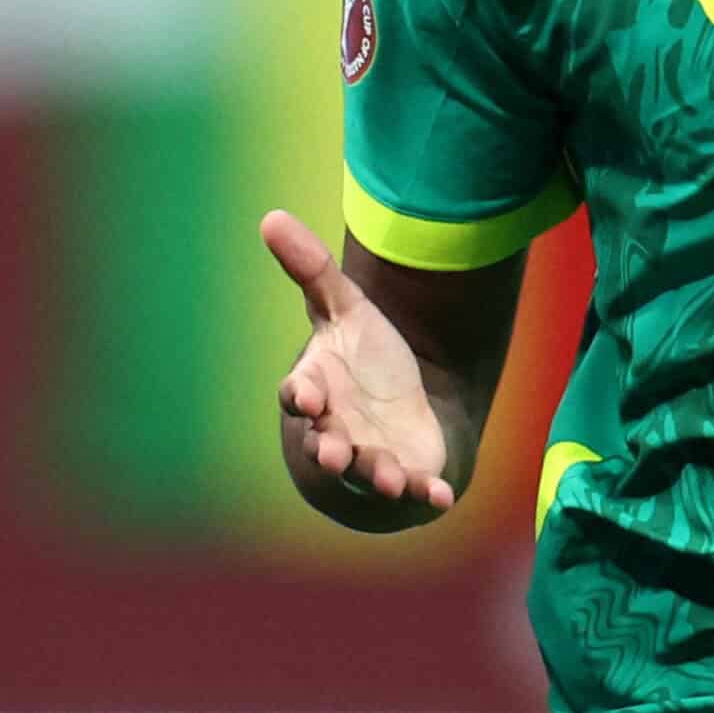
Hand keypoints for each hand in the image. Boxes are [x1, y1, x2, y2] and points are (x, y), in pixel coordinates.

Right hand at [262, 209, 455, 514]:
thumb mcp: (343, 308)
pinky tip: (443, 497)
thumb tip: (270, 215)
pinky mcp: (409, 474)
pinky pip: (418, 491)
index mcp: (319, 391)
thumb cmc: (360, 357)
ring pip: (370, 472)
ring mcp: (372, 456)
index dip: (302, 395)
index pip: (301, 394)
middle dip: (330, 448)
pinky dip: (427, 495)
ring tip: (390, 478)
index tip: (306, 393)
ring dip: (378, 474)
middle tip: (333, 449)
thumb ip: (312, 270)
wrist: (396, 405)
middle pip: (327, 443)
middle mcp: (338, 430)